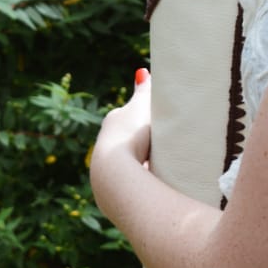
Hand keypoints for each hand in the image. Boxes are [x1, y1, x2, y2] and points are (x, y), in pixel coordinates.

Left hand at [90, 70, 152, 213]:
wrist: (116, 178)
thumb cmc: (131, 137)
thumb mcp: (142, 108)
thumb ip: (144, 91)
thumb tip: (141, 72)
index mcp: (111, 124)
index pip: (127, 117)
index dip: (141, 118)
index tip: (154, 121)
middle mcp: (104, 148)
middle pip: (126, 142)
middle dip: (141, 143)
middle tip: (161, 145)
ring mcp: (106, 173)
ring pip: (128, 165)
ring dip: (141, 166)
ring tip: (163, 168)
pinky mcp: (112, 195)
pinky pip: (131, 185)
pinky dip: (141, 183)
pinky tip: (154, 186)